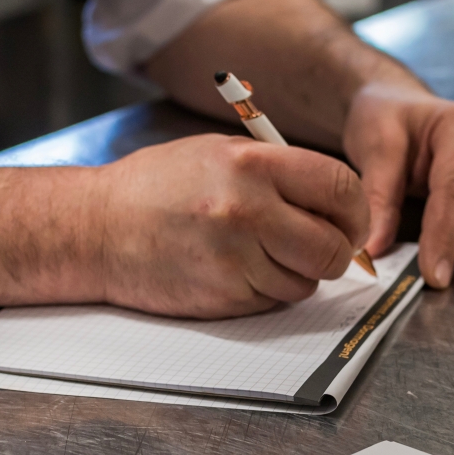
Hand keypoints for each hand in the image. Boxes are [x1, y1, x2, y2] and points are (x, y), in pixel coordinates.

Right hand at [94, 136, 369, 318]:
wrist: (98, 229)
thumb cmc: (158, 187)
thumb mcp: (219, 153)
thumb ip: (279, 171)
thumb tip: (336, 200)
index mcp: (253, 164)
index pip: (341, 188)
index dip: (354, 210)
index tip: (350, 219)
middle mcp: (248, 211)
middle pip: (332, 247)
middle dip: (336, 252)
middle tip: (321, 247)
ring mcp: (235, 259)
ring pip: (306, 281)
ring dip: (296, 274)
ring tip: (259, 252)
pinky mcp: (224, 297)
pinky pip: (273, 301)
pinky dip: (266, 291)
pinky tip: (235, 269)